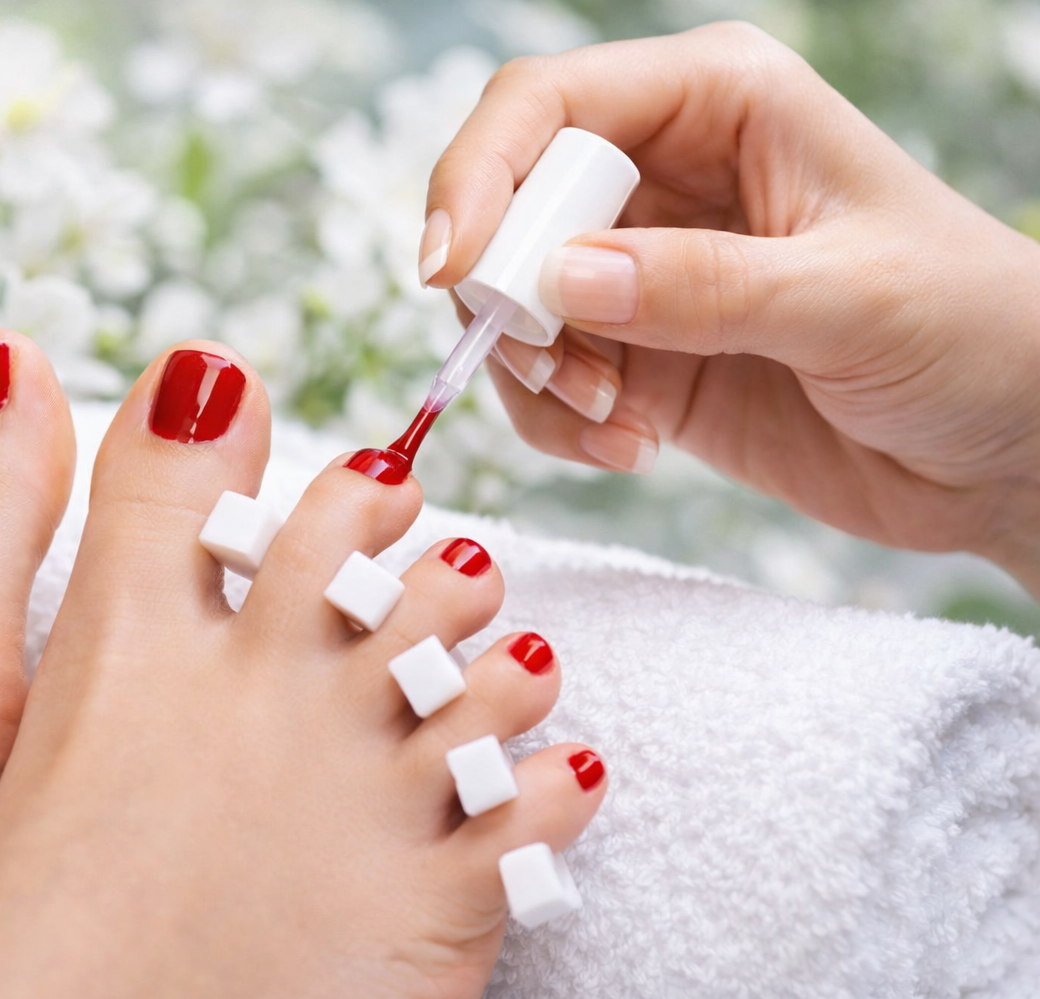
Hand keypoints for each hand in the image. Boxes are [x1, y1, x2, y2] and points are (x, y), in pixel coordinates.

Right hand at [421, 22, 1039, 593]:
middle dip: (507, 294)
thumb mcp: (851, 298)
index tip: (454, 270)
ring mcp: (645, 270)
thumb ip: (704, 286)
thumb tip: (559, 279)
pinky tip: (629, 448)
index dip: (481, 174)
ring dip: (533, 371)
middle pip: (508, 205)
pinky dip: (557, 422)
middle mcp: (667, 175)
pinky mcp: (640, 355)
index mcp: (721, 104)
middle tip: (559, 370)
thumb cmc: (974, 332)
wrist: (1007, 453)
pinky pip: (545, 379)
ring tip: (613, 422)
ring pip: (513, 302)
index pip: (549, 104)